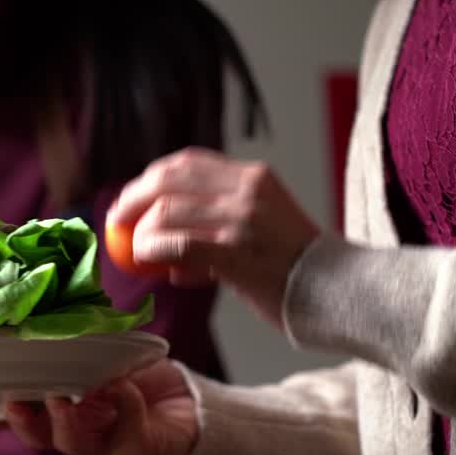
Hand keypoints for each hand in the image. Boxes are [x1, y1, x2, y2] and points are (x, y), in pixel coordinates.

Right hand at [0, 360, 198, 454]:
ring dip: (68, 423)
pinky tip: (122, 388)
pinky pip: (128, 436)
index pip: (7, 420)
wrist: (183, 401)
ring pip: (77, 446)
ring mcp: (105, 443)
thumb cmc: (125, 374)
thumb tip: (3, 314)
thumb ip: (49, 344)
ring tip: (65, 399)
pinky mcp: (141, 446)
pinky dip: (124, 409)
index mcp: (51, 412)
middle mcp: (73, 432)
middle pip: (40, 439)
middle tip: (17, 404)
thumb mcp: (85, 352)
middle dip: (27, 424)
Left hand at [114, 147, 319, 327]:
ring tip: (139, 252)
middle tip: (116, 220)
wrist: (340, 291)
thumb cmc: (299, 269)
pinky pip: (175, 245)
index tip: (132, 197)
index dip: (151, 178)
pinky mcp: (234, 252)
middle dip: (133, 199)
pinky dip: (153, 252)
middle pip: (168, 179)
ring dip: (141, 235)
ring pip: (165, 212)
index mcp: (255, 177)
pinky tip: (151, 263)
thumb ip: (219, 225)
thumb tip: (166, 245)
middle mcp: (246, 190)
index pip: (189, 163)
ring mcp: (240, 219)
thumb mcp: (263, 226)